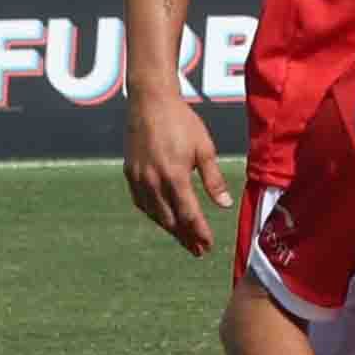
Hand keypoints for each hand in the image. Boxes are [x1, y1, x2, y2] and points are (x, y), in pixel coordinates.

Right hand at [120, 77, 224, 251]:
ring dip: (170, 229)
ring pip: (155, 214)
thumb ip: (213, 179)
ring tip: (184, 240)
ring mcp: (139, 179)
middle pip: (171, 219)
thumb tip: (224, 205)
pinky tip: (164, 219)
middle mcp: (153, 181)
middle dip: (186, 237)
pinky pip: (142, 202)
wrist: (150, 103)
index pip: (189, 214)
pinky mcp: (130, 174)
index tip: (208, 246)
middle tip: (199, 250)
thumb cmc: (182, 122)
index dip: (199, 233)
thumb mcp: (205, 148)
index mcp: (175, 176)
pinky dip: (154, 214)